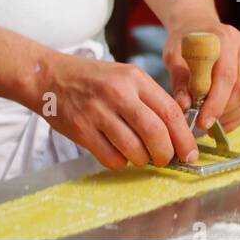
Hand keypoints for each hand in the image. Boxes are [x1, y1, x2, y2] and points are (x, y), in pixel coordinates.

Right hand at [34, 52, 197, 169]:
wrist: (49, 76)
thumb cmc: (92, 79)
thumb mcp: (124, 77)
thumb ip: (149, 99)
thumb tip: (175, 131)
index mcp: (134, 78)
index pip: (170, 111)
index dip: (184, 137)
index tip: (190, 152)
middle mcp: (118, 93)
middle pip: (155, 132)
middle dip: (166, 153)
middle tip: (165, 159)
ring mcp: (98, 111)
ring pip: (134, 148)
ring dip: (142, 160)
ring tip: (140, 156)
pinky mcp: (81, 128)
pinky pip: (110, 157)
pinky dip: (120, 162)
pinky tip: (118, 155)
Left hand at [164, 17, 239, 133]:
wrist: (196, 25)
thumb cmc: (183, 40)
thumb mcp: (174, 56)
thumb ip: (180, 80)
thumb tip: (185, 107)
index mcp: (224, 38)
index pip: (226, 76)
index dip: (216, 103)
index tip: (203, 122)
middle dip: (224, 112)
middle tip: (205, 126)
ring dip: (231, 116)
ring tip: (211, 126)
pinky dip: (237, 115)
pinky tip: (221, 122)